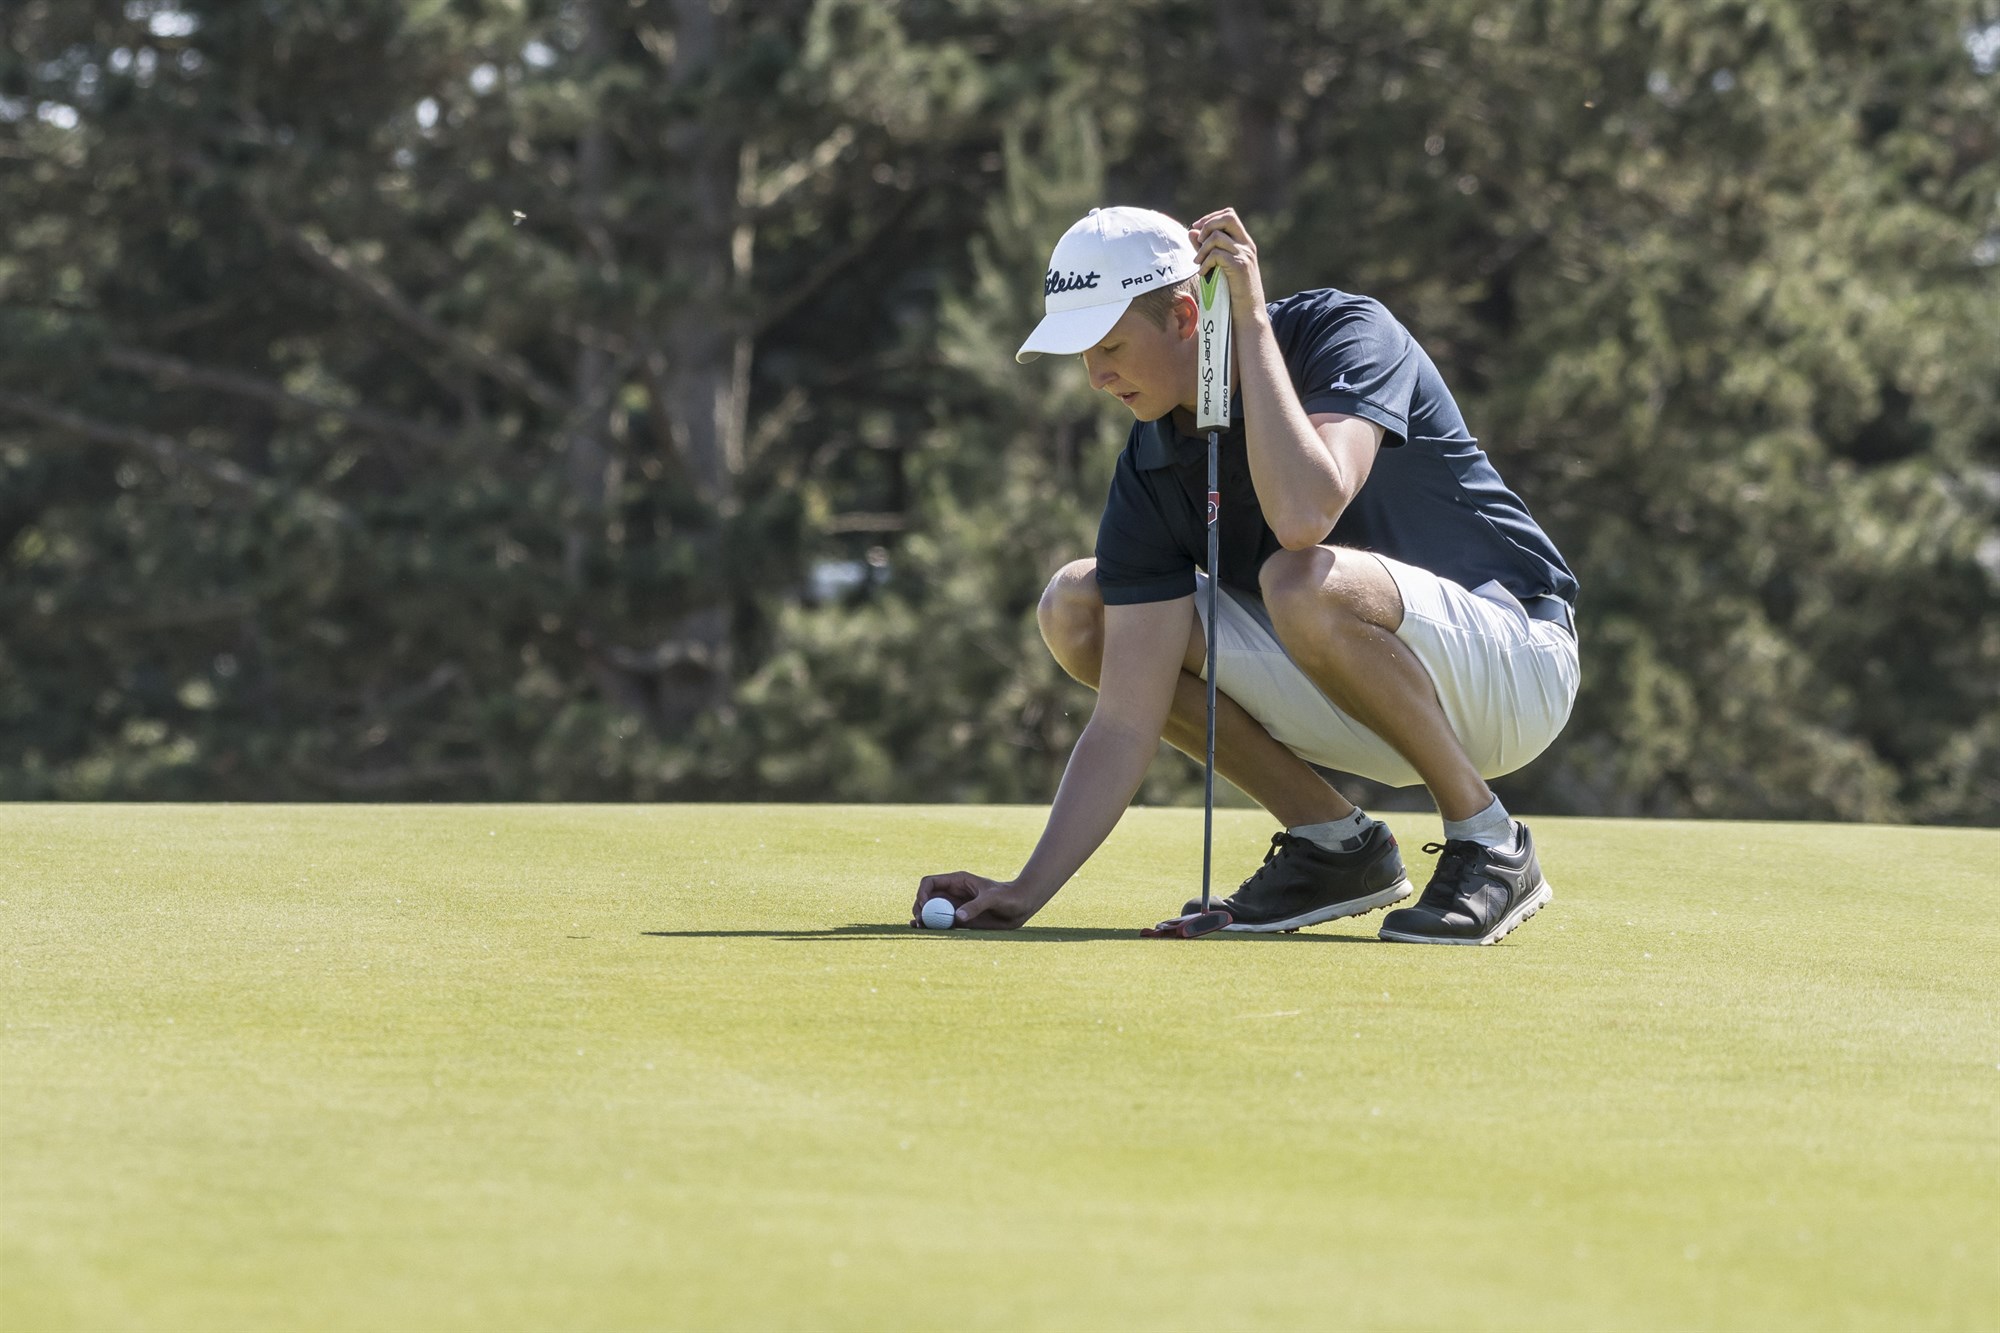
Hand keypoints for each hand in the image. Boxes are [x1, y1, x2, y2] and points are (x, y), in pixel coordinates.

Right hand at [911, 871, 1040, 929]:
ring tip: (918, 927)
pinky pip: (941, 922)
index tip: (925, 906)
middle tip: (920, 921)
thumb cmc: (1008, 896)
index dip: (923, 893)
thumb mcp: (993, 898)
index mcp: (957, 881)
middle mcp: (952, 893)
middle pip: (926, 898)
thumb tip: (957, 917)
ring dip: (922, 918)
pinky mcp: (960, 919)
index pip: (930, 883)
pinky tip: (923, 930)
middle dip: (920, 908)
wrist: (1020, 907)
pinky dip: (931, 926)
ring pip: (931, 911)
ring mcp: (955, 906)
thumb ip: (976, 906)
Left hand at [1189, 208, 1266, 319]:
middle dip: (1208, 224)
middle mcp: (1247, 245)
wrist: (1247, 313)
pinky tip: (1203, 274)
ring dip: (1202, 249)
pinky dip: (1205, 263)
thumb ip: (1205, 248)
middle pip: (1228, 217)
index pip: (1229, 215)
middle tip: (1198, 240)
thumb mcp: (1218, 265)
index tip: (1197, 227)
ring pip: (1217, 236)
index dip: (1211, 217)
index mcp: (1244, 242)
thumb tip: (1191, 231)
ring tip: (1198, 264)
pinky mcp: (1239, 266)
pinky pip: (1216, 254)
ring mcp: (1244, 255)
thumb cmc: (1232, 291)